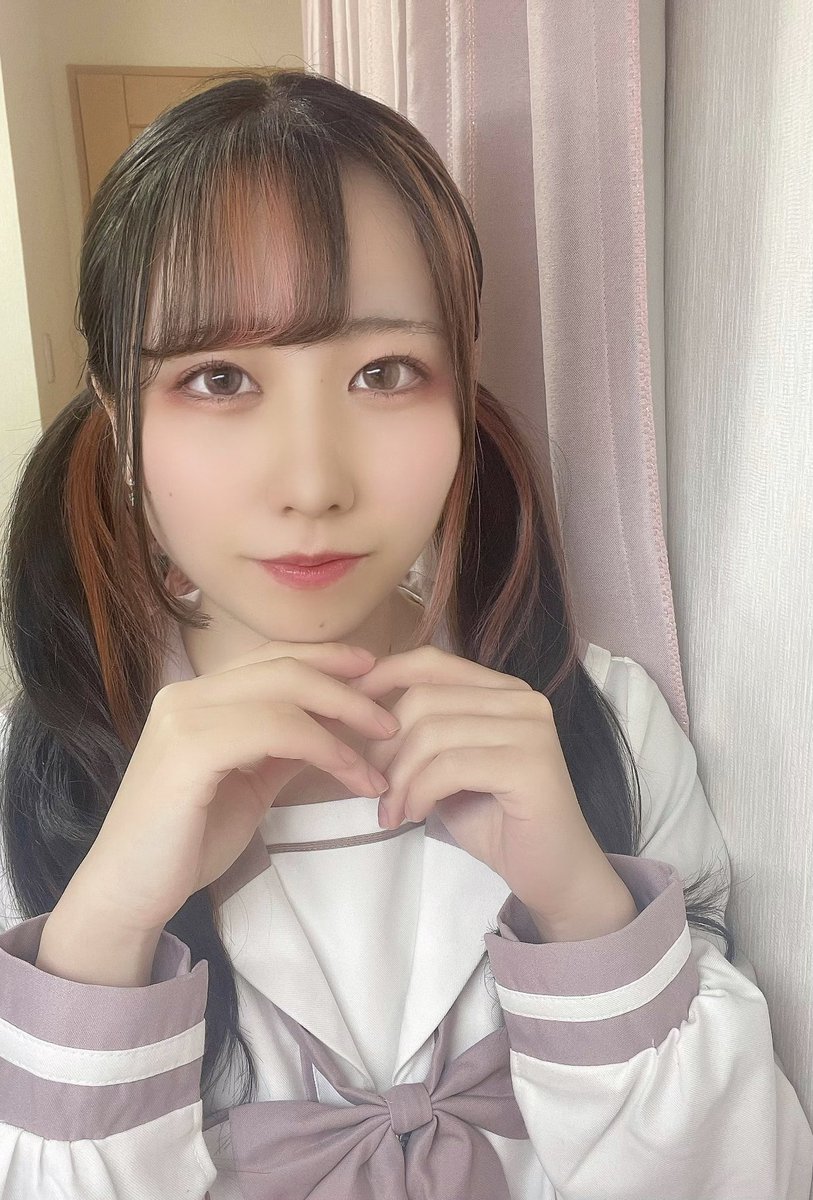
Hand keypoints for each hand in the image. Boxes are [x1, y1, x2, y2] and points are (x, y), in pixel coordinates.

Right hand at [76, 642, 395, 935]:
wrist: (130, 892)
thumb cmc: (186, 842)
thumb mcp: (247, 784)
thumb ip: (281, 749)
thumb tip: (331, 728)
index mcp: (197, 697)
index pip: (271, 657)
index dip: (326, 658)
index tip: (373, 670)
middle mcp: (187, 694)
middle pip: (283, 666)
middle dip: (346, 685)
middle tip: (389, 716)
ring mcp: (185, 718)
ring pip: (285, 693)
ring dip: (346, 717)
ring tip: (383, 748)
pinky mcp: (191, 750)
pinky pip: (277, 730)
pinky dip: (326, 747)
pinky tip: (353, 774)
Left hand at [348, 645, 633, 931]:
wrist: (554, 874)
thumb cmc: (497, 822)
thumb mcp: (448, 768)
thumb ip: (420, 735)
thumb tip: (359, 715)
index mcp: (503, 690)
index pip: (431, 662)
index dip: (383, 678)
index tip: (348, 712)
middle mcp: (522, 699)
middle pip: (424, 698)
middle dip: (385, 746)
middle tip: (376, 789)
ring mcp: (531, 728)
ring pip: (432, 733)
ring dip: (400, 778)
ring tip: (393, 811)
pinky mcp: (530, 764)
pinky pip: (450, 766)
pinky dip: (420, 792)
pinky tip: (416, 815)